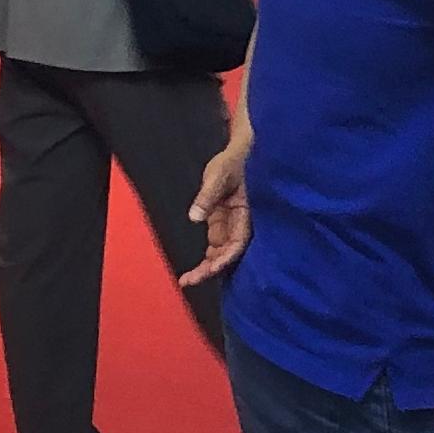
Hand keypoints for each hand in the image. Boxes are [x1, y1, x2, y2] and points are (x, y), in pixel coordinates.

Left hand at [181, 132, 252, 287]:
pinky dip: (208, 255)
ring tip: (188, 279)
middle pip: (229, 251)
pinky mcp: (222, 220)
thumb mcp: (218, 174)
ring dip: (208, 265)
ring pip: (222, 250)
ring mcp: (231, 222)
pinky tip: (195, 267)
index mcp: (245, 212)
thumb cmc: (233, 160)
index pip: (238, 241)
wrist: (240, 151)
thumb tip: (195, 217)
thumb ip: (207, 196)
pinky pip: (216, 242)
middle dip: (212, 268)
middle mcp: (240, 222)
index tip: (210, 269)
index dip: (225, 257)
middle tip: (189, 281)